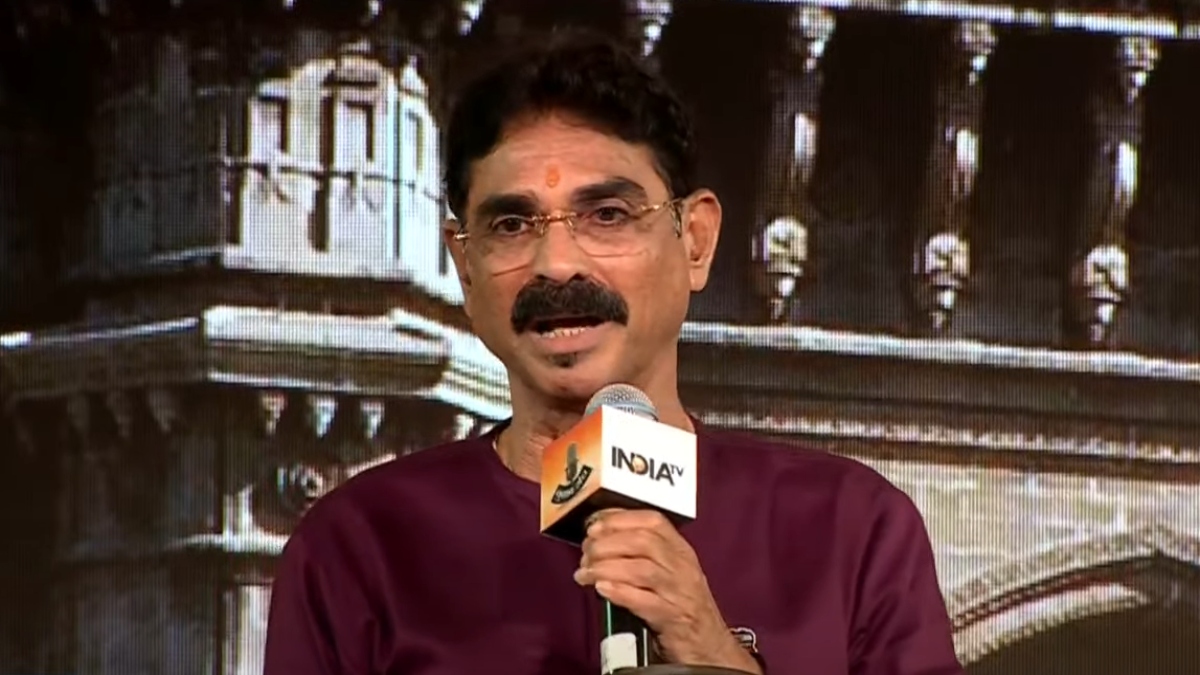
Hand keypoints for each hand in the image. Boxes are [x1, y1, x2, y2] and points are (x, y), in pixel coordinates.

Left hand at [573, 509, 760, 672]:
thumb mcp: (669, 573)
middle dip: (607, 543)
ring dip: (606, 568)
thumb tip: (598, 541)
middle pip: (644, 542)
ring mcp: (680, 592)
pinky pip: (644, 601)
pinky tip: (601, 589)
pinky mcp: (673, 619)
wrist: (709, 645)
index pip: (653, 521)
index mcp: (681, 550)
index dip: (620, 519)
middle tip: (585, 553)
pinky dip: (619, 592)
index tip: (593, 526)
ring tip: (584, 574)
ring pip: (642, 569)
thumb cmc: (682, 606)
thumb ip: (641, 554)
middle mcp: (682, 566)